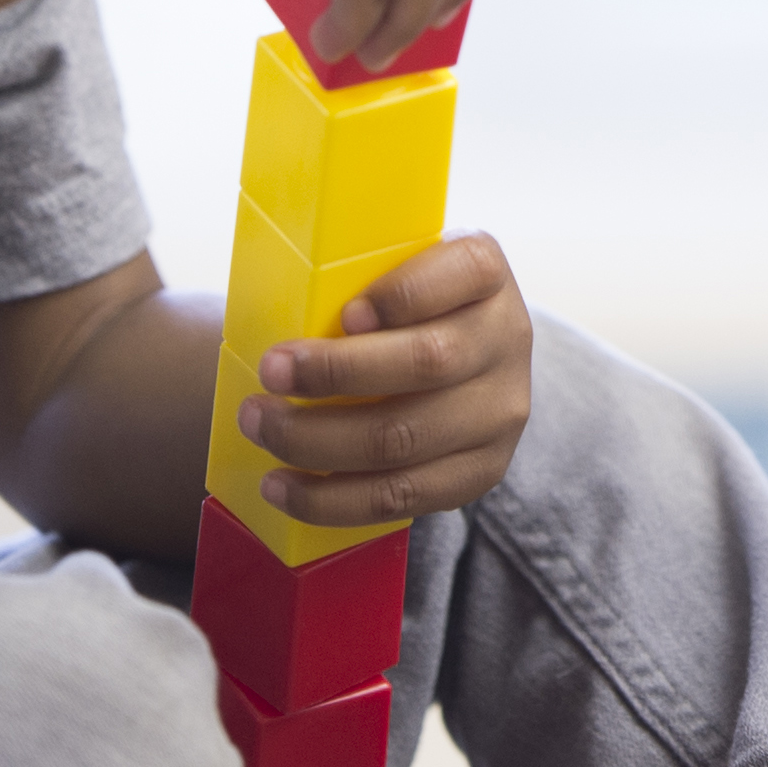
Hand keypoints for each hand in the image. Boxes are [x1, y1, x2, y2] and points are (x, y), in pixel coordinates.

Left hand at [238, 234, 534, 524]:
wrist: (458, 362)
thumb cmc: (400, 305)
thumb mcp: (394, 267)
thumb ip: (354, 274)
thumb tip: (269, 308)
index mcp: (486, 272)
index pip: (464, 272)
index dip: (403, 295)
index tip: (345, 313)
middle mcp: (507, 338)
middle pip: (427, 362)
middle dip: (335, 373)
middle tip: (269, 372)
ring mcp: (501, 411)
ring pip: (406, 438)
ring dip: (317, 441)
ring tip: (260, 427)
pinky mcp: (481, 470)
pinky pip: (403, 496)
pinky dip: (333, 499)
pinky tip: (285, 487)